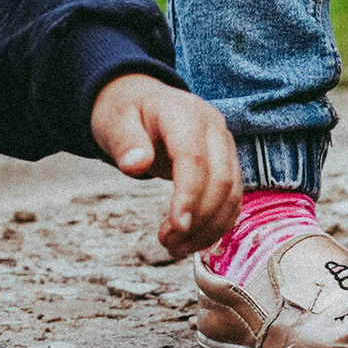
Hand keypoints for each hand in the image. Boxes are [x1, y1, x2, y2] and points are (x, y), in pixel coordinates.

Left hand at [89, 74, 240, 261]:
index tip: (175, 227)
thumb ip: (126, 143)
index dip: (188, 196)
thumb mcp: (115, 122)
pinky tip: (194, 239)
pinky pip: (232, 198)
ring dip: (209, 228)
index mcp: (184, 113)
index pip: (194, 159)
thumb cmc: (126, 112)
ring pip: (232, 194)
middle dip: (198, 219)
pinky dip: (217, 224)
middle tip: (168, 243)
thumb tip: (136, 164)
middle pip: (220, 180)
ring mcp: (225, 145)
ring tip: (175, 247)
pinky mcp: (228, 162)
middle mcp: (213, 127)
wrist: (142, 100)